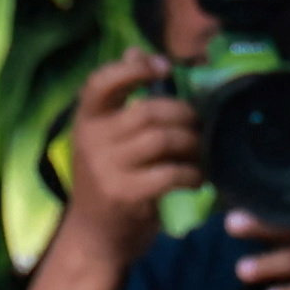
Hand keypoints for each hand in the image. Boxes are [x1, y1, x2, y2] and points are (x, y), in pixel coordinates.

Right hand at [49, 50, 209, 289]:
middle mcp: (91, 139)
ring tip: (203, 154)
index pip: (101, 82)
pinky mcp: (126, 194)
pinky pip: (171, 173)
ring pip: (164, 140)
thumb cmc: (109, 182)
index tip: (164, 68)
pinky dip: (193, 174)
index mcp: (86, 120)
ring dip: (194, 145)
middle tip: (201, 126)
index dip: (133, 69)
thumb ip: (122, 101)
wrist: (94, 239)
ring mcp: (107, 168)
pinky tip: (198, 179)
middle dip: (185, 116)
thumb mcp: (106, 139)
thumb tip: (136, 51)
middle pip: (149, 112)